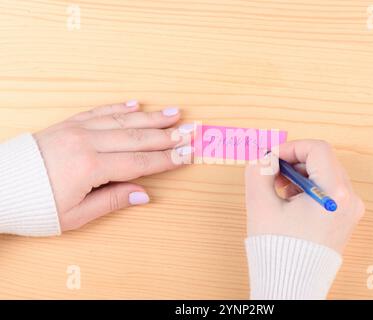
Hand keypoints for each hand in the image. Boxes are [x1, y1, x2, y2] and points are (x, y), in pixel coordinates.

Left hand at [34, 101, 191, 231]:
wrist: (0, 187)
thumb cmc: (36, 205)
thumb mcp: (75, 215)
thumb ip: (112, 201)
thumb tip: (143, 195)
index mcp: (90, 167)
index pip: (139, 163)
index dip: (166, 160)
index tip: (187, 154)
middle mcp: (86, 143)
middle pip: (136, 138)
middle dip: (167, 135)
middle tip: (190, 130)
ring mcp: (77, 130)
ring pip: (122, 120)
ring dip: (150, 117)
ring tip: (174, 112)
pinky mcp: (68, 124)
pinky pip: (99, 111)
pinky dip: (119, 107)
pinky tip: (136, 103)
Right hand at [245, 140, 364, 253]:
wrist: (292, 283)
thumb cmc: (279, 249)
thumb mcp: (260, 204)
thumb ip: (259, 172)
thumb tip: (264, 159)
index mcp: (334, 193)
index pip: (317, 149)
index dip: (291, 147)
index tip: (273, 158)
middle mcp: (349, 200)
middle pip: (323, 161)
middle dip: (294, 162)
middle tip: (273, 173)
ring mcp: (350, 210)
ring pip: (326, 174)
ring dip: (300, 175)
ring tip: (279, 190)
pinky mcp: (345, 218)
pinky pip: (328, 190)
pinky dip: (308, 188)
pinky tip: (290, 202)